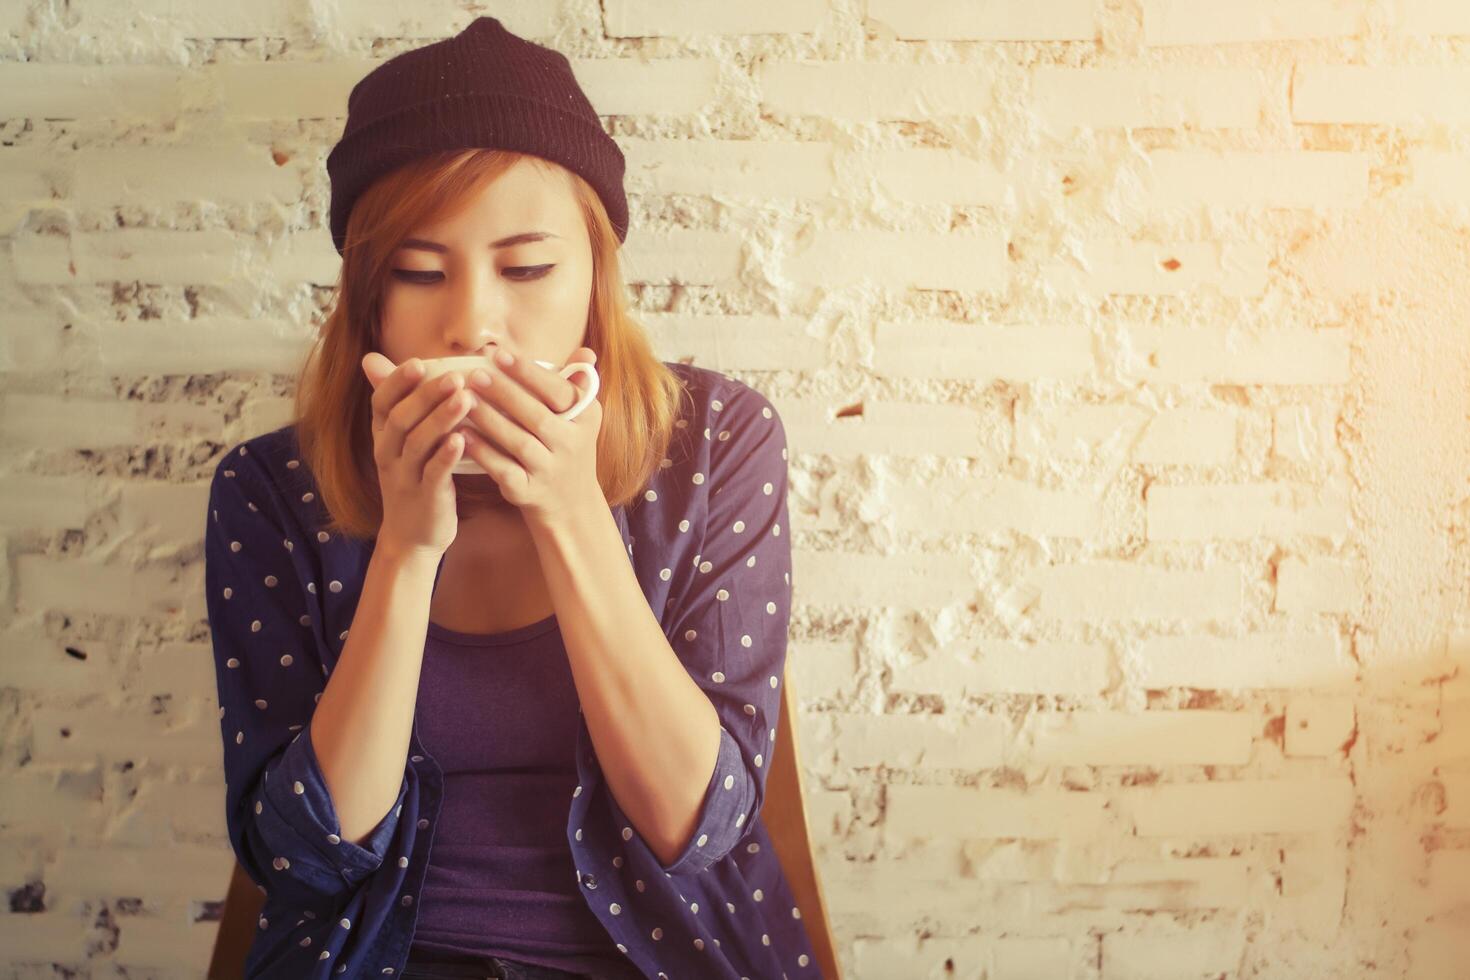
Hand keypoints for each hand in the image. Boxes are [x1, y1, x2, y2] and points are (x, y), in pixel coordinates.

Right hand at [360, 352, 474, 559]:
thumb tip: (371, 358)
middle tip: (455, 376)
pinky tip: (463, 440)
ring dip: (442, 419)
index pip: (381, 402)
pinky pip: (434, 474)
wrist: (412, 537)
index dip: (397, 382)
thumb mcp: (400, 442)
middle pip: (401, 419)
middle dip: (427, 395)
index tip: (419, 362)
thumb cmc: (414, 478)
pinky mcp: (426, 498)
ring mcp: (405, 477)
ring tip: (465, 399)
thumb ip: (396, 402)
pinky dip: (447, 456)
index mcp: (383, 437)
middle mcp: (388, 454)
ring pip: (418, 444)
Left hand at [458, 346, 604, 526]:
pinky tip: (463, 436)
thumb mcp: (580, 418)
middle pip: (536, 416)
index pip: (558, 391)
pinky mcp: (529, 492)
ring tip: (465, 400)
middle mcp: (572, 445)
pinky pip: (504, 470)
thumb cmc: (566, 447)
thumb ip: (576, 384)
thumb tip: (585, 353)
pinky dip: (483, 453)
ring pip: (519, 442)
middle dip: (504, 393)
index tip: (498, 354)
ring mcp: (550, 470)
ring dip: (490, 420)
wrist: (570, 504)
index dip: (528, 372)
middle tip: (475, 374)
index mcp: (585, 419)